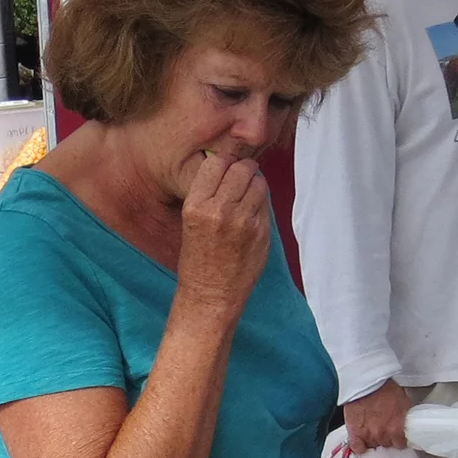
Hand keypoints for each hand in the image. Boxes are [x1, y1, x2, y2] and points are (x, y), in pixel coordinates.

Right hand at [176, 151, 269, 316]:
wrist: (210, 294)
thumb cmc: (199, 259)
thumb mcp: (192, 220)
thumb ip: (210, 192)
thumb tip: (232, 165)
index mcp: (196, 205)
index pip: (217, 162)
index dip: (225, 163)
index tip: (227, 169)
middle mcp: (219, 210)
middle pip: (242, 168)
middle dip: (244, 170)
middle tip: (242, 181)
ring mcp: (242, 221)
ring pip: (259, 182)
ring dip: (256, 186)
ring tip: (246, 200)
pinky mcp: (261, 232)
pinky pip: (266, 204)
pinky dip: (261, 205)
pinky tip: (251, 218)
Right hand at [342, 379, 413, 450]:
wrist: (366, 382)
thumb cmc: (384, 388)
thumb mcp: (403, 402)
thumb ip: (404, 417)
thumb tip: (406, 422)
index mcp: (395, 428)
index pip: (400, 444)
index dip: (399, 438)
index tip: (397, 435)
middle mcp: (381, 434)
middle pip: (386, 444)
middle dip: (386, 436)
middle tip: (384, 427)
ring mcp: (367, 434)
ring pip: (372, 445)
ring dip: (373, 438)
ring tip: (372, 429)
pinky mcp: (354, 432)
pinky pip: (357, 448)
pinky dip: (360, 445)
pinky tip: (361, 440)